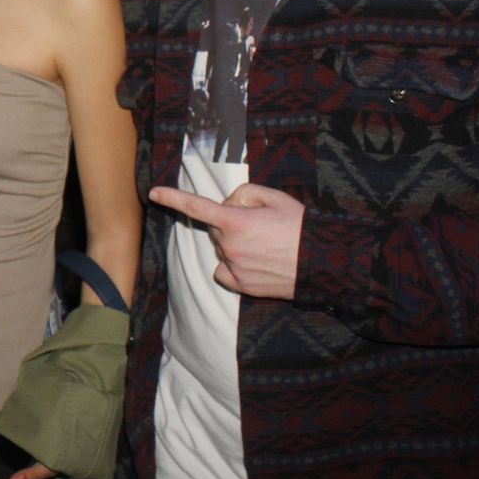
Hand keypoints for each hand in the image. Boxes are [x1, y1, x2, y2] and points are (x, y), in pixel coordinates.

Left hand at [149, 182, 302, 298]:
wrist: (324, 261)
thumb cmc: (300, 226)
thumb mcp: (273, 197)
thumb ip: (243, 194)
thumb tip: (228, 205)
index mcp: (235, 221)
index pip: (196, 207)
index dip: (173, 198)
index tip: (154, 193)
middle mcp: (229, 246)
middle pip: (216, 228)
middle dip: (230, 223)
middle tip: (260, 225)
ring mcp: (234, 268)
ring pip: (222, 249)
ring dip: (234, 244)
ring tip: (265, 245)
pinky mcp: (242, 285)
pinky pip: (224, 271)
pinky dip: (232, 265)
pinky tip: (254, 262)